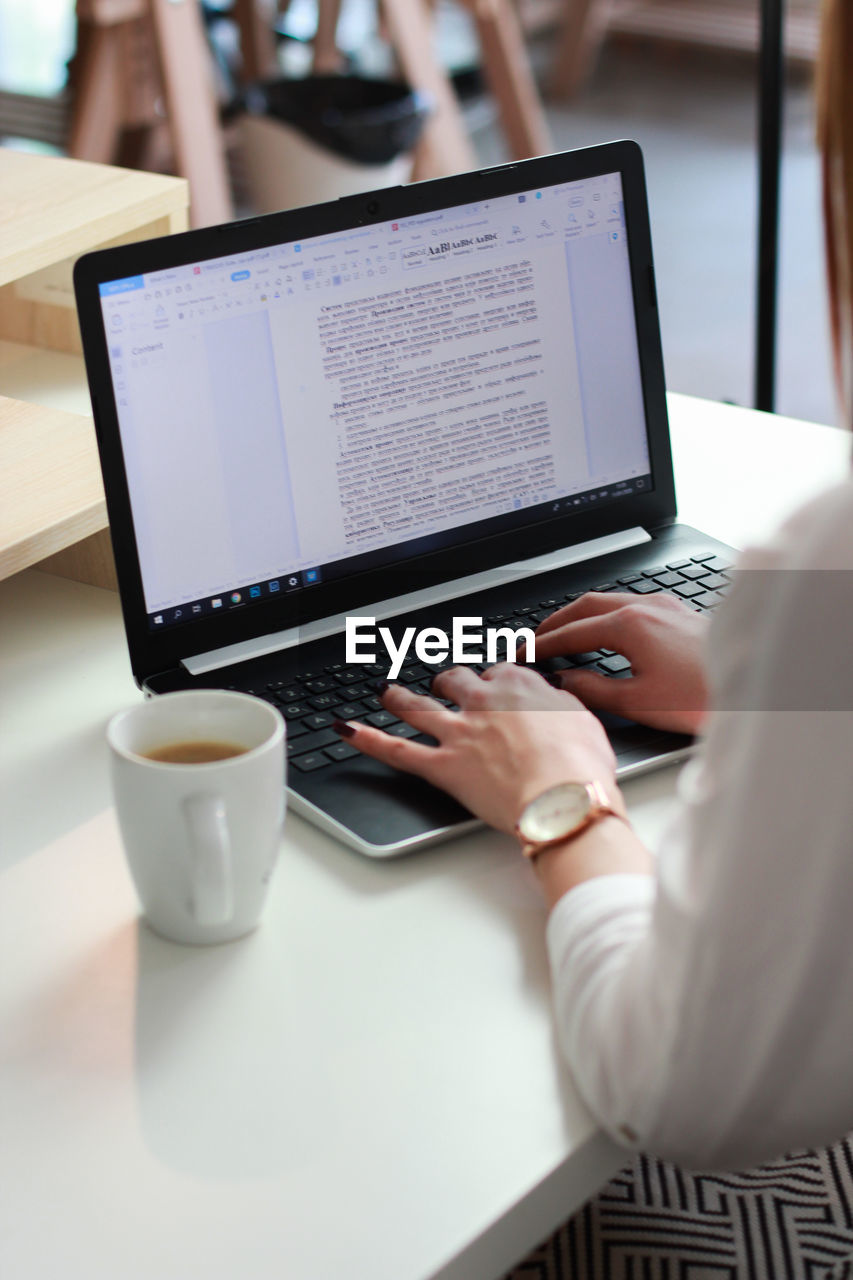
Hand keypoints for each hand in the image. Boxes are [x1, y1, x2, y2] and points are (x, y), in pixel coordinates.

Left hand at [334, 663, 619, 834]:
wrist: (564, 799)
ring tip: (388, 693)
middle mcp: (483, 702)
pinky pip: (396, 750)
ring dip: (399, 698)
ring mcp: (459, 733)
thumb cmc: (581, 767)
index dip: (495, 679)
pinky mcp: (442, 766)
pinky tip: (346, 730)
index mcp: (520, 686)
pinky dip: (367, 739)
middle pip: (455, 680)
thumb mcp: (585, 721)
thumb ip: (563, 705)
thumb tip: (558, 699)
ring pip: (418, 706)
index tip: (497, 685)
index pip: (500, 671)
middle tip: (445, 684)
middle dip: (448, 681)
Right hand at [532, 591, 709, 734]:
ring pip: (610, 600)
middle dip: (555, 621)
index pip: (571, 632)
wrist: (759, 688)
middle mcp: (647, 607)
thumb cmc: (705, 698)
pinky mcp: (681, 614)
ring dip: (581, 615)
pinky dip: (607, 615)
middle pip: (585, 604)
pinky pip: (631, 605)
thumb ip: (594, 691)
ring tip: (564, 634)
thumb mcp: (639, 702)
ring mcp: (666, 607)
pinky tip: (608, 632)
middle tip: (534, 639)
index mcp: (631, 625)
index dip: (542, 644)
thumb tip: (565, 684)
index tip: (523, 654)